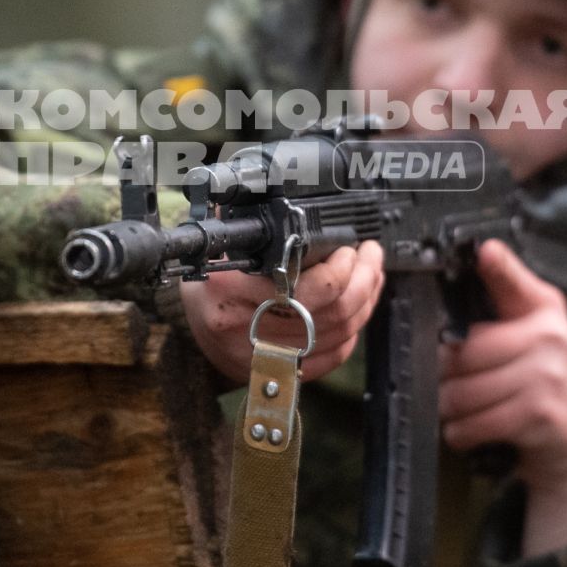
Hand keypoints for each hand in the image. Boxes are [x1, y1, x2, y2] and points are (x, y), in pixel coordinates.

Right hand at [179, 241, 384, 384]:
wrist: (196, 326)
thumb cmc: (213, 281)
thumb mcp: (223, 248)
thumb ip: (251, 226)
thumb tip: (279, 194)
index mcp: (230, 291)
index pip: (303, 287)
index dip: (340, 269)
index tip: (350, 248)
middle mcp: (249, 328)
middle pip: (330, 312)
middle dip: (363, 279)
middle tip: (370, 257)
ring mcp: (268, 356)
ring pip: (339, 333)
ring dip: (365, 301)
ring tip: (371, 274)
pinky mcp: (283, 371)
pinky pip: (334, 354)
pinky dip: (355, 328)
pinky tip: (360, 305)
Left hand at [438, 239, 566, 556]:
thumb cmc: (547, 387)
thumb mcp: (534, 335)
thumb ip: (504, 298)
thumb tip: (477, 257)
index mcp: (544, 309)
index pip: (510, 279)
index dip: (493, 262)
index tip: (483, 249)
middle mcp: (551, 336)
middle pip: (460, 351)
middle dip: (443, 376)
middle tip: (450, 385)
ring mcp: (549, 376)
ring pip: (461, 391)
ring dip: (451, 410)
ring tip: (466, 410)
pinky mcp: (542, 414)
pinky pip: (473, 423)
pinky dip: (462, 433)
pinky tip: (476, 429)